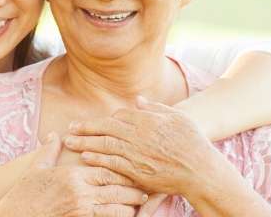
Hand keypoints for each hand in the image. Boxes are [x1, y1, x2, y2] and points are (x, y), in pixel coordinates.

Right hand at [0, 133, 148, 216]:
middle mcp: (80, 192)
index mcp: (73, 175)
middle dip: (133, 190)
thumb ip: (49, 151)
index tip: (134, 169)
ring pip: (116, 208)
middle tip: (146, 190)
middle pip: (116, 189)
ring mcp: (81, 209)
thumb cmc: (24, 193)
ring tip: (140, 205)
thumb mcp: (36, 169)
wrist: (15, 216)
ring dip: (129, 207)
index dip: (123, 170)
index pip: (107, 169)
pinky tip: (125, 216)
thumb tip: (54, 135)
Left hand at [62, 96, 218, 195]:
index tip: (93, 122)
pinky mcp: (137, 171)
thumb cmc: (192, 142)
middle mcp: (139, 135)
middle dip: (85, 128)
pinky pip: (112, 163)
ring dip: (85, 142)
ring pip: (105, 145)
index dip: (105, 120)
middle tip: (69, 128)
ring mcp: (137, 153)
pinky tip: (85, 156)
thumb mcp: (177, 117)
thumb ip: (155, 108)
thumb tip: (138, 100)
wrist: (201, 169)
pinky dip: (97, 159)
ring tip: (70, 141)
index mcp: (148, 120)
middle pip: (106, 128)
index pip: (119, 116)